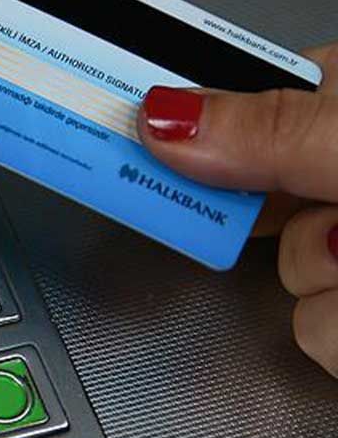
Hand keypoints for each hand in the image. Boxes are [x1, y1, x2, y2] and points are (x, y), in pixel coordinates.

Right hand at [138, 43, 337, 375]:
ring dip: (332, 297)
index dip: (186, 130)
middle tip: (335, 229)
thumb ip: (273, 131)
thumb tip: (162, 114)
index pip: (237, 101)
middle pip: (253, 209)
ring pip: (288, 287)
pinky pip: (314, 336)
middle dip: (295, 238)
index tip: (122, 143)